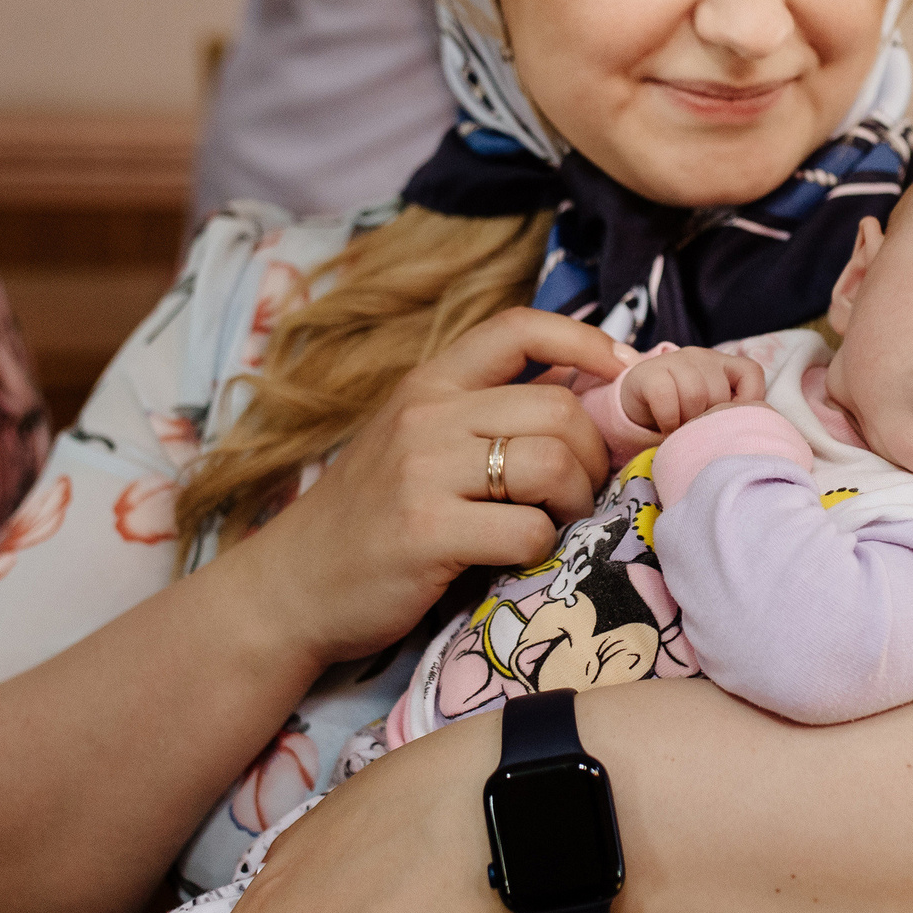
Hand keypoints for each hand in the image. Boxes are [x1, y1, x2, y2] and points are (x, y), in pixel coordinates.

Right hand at [215, 307, 628, 668]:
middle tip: (579, 489)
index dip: (584, 341)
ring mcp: (422, 472)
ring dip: (573, 500)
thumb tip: (586, 385)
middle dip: (591, 453)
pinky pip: (527, 530)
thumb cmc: (373, 515)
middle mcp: (426, 415)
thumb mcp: (419, 441)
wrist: (292, 586)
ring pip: (551, 464)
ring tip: (554, 521)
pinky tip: (517, 556)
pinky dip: (541, 548)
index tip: (620, 373)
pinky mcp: (425, 532)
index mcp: (429, 383)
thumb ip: (488, 411)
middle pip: (558, 408)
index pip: (517, 327)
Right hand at [619, 347, 766, 435]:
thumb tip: (750, 433)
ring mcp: (674, 360)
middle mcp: (701, 357)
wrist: (637, 407)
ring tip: (682, 432)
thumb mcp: (711, 411)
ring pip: (694, 393)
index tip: (732, 423)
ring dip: (688, 421)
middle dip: (709, 420)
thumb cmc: (683, 414)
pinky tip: (667, 428)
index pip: (751, 373)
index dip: (749, 400)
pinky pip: (666, 397)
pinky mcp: (648, 372)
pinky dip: (668, 419)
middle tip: (699, 433)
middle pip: (719, 391)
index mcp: (724, 364)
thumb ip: (731, 414)